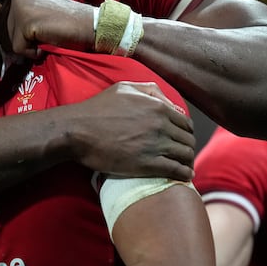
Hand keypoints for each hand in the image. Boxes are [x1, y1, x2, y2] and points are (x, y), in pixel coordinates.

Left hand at [0, 0, 95, 57]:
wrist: (86, 24)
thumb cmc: (63, 20)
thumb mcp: (36, 9)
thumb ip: (18, 15)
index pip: (4, 20)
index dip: (21, 31)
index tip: (41, 25)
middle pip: (5, 30)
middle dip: (23, 39)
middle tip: (44, 31)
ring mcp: (20, 7)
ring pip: (10, 41)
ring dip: (28, 45)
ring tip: (46, 34)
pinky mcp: (25, 23)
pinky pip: (19, 49)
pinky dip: (33, 52)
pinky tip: (47, 40)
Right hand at [66, 81, 195, 180]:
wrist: (78, 131)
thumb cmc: (98, 109)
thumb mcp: (124, 89)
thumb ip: (150, 90)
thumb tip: (169, 103)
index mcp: (157, 107)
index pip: (186, 123)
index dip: (186, 133)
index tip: (182, 140)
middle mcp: (161, 125)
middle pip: (188, 140)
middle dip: (188, 148)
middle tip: (183, 156)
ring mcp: (155, 145)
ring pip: (185, 155)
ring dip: (187, 162)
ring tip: (184, 168)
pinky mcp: (147, 164)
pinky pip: (176, 170)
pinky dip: (183, 174)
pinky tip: (184, 177)